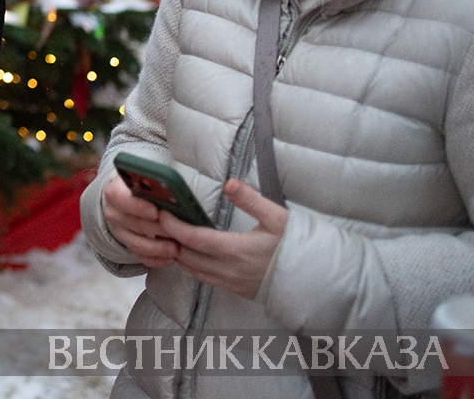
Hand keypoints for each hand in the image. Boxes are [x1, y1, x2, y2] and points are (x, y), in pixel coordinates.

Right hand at [102, 175, 180, 267]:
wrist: (135, 200)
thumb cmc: (146, 188)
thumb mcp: (148, 181)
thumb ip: (156, 184)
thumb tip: (172, 190)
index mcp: (115, 191)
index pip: (121, 199)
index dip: (138, 206)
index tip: (156, 212)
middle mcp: (113, 213)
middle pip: (133, 224)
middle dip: (156, 229)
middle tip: (177, 232)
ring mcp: (119, 232)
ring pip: (136, 244)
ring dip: (157, 248)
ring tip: (176, 248)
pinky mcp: (128, 246)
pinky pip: (141, 257)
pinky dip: (156, 260)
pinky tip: (170, 258)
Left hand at [160, 178, 287, 300]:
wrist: (316, 280)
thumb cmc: (296, 246)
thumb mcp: (278, 218)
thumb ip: (251, 200)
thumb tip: (230, 183)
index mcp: (234, 250)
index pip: (192, 239)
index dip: (173, 226)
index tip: (162, 213)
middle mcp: (227, 270)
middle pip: (185, 256)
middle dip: (168, 239)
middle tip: (157, 222)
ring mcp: (230, 282)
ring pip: (192, 270)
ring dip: (177, 254)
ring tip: (168, 235)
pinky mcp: (235, 289)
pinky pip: (204, 279)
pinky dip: (190, 265)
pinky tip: (189, 253)